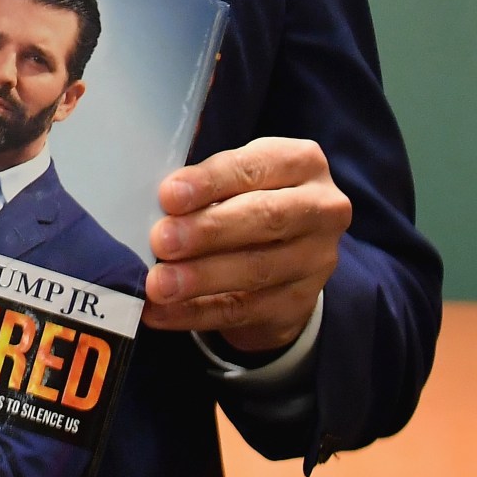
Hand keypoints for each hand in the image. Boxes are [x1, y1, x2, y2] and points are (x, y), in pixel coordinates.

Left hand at [142, 137, 351, 351]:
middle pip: (265, 217)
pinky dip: (196, 312)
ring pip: (257, 270)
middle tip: (162, 241)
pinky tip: (161, 312)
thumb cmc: (245, 203)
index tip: (168, 196)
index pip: (253, 168)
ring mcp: (316, 260)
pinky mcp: (299, 303)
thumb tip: (156, 205)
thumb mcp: (233, 181)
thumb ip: (202, 187)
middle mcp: (321, 208)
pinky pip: (242, 311)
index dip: (209, 182)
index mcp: (300, 163)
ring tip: (158, 284)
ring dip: (200, 278)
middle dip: (208, 230)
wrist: (284, 261)